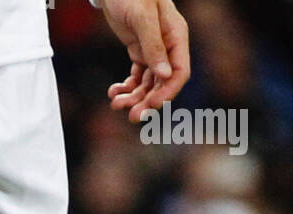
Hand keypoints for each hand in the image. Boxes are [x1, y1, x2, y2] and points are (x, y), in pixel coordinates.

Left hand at [99, 0, 190, 123]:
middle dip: (147, 102)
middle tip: (132, 117)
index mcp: (176, 36)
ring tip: (116, 104)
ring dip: (133, 98)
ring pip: (147, 84)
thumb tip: (164, 75)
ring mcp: (153, 51)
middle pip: (162, 84)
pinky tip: (113, 92)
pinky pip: (136, 77)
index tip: (151, 105)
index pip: (179, 72)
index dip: (167, 92)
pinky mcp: (139, 51)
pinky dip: (126, 87)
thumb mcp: (143, 17)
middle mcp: (168, 47)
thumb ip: (153, 45)